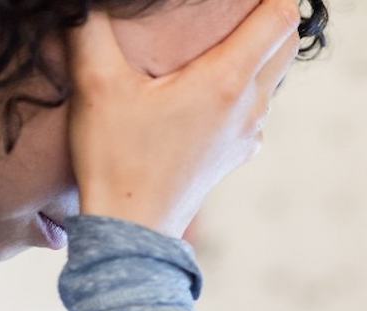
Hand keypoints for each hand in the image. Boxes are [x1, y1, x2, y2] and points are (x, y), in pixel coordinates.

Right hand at [66, 0, 300, 238]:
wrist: (131, 231)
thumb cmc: (115, 158)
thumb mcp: (96, 83)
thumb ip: (91, 26)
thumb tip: (80, 1)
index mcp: (227, 81)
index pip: (279, 18)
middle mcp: (250, 106)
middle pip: (286, 44)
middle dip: (271, 13)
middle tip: (240, 3)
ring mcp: (249, 133)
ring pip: (272, 75)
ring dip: (258, 48)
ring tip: (225, 31)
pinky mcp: (237, 153)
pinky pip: (256, 105)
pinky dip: (246, 82)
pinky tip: (210, 81)